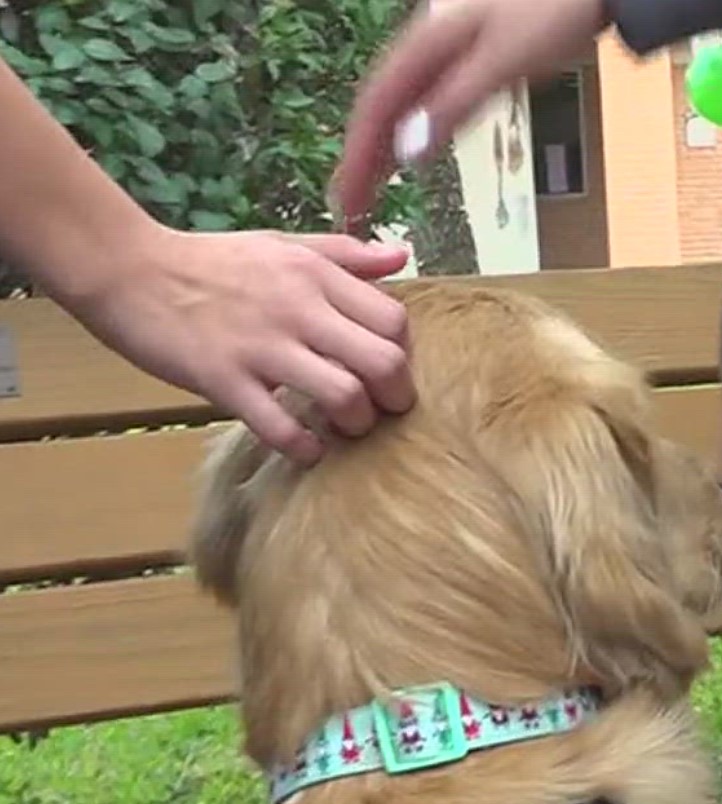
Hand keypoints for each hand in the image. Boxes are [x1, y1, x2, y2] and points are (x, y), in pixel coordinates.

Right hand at [58, 226, 412, 464]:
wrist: (127, 269)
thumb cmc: (212, 262)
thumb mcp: (283, 245)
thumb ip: (345, 254)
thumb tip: (401, 257)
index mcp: (316, 275)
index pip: (394, 321)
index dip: (404, 354)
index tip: (388, 370)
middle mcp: (297, 309)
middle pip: (384, 363)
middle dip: (395, 397)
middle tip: (382, 410)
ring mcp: (261, 346)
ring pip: (344, 396)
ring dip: (356, 424)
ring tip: (344, 428)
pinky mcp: (223, 380)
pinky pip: (279, 427)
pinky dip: (304, 449)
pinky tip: (306, 450)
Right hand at [332, 0, 610, 226]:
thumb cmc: (551, 11)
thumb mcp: (502, 62)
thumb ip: (455, 103)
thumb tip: (408, 149)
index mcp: (425, 41)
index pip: (375, 107)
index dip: (357, 156)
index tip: (348, 198)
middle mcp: (426, 42)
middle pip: (382, 106)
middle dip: (364, 157)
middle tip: (354, 206)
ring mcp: (446, 48)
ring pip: (403, 103)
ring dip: (385, 146)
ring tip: (374, 189)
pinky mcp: (468, 55)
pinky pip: (427, 96)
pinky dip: (415, 128)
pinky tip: (414, 150)